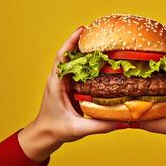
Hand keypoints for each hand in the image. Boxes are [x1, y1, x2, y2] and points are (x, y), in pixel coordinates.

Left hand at [18, 27, 128, 162]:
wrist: (44, 135)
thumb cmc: (55, 130)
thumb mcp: (77, 128)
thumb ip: (99, 125)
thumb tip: (121, 121)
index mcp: (56, 85)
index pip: (62, 58)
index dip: (71, 43)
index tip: (82, 30)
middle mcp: (58, 80)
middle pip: (69, 55)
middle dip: (81, 43)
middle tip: (97, 33)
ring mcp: (63, 83)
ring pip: (73, 62)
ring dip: (84, 52)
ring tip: (100, 43)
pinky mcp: (68, 87)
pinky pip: (77, 71)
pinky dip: (86, 64)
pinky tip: (98, 62)